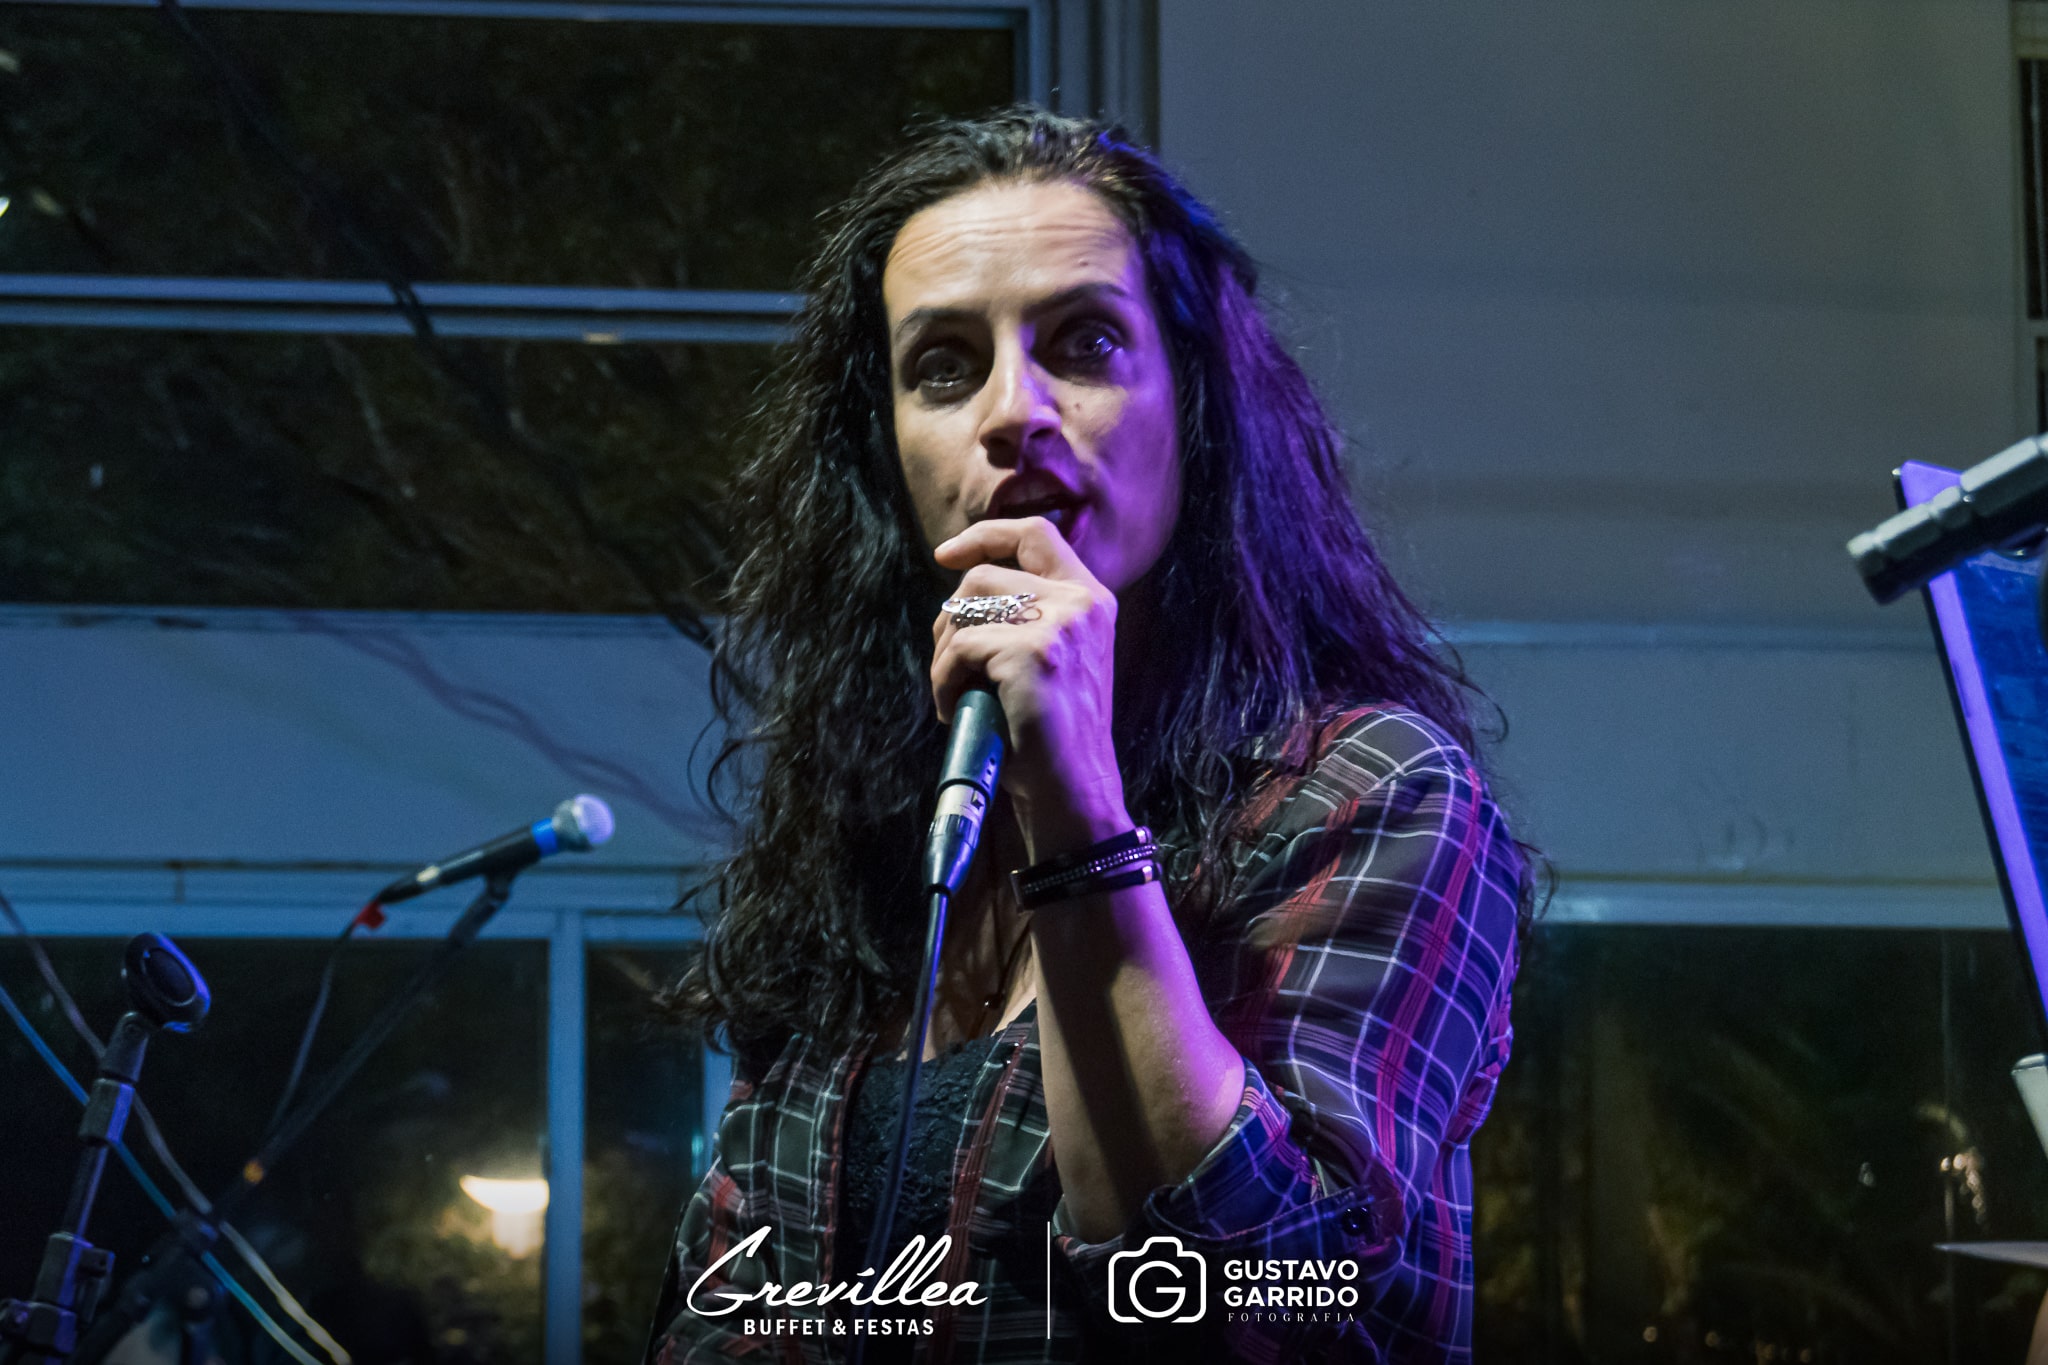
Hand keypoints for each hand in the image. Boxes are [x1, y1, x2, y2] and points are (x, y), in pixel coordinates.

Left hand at [930, 516, 1131, 858]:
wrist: (1073, 794)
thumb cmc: (1051, 736)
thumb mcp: (1053, 659)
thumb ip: (1027, 617)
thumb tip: (961, 594)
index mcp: (1092, 599)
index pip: (1035, 534)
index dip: (985, 537)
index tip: (945, 555)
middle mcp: (1082, 604)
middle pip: (982, 577)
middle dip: (948, 620)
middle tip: (950, 668)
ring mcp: (1061, 625)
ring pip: (964, 608)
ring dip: (943, 654)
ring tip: (954, 694)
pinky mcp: (1033, 654)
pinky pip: (959, 648)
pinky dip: (942, 680)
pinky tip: (953, 710)